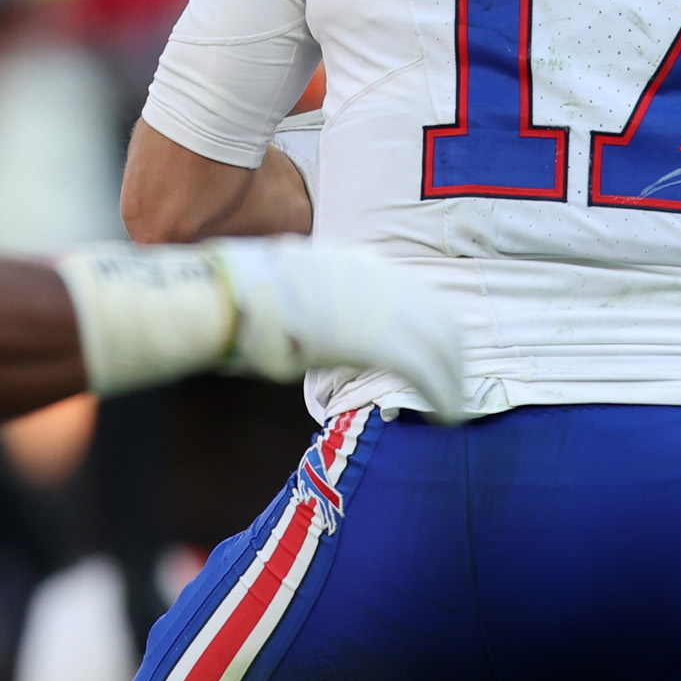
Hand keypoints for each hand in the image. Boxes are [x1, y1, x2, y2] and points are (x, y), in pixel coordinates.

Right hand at [205, 237, 469, 411]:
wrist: (225, 298)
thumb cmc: (246, 303)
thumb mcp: (297, 292)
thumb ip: (328, 305)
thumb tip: (333, 330)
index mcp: (360, 264)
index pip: (418, 296)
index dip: (436, 332)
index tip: (440, 360)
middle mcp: (377, 277)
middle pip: (439, 320)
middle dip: (454, 361)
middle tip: (455, 393)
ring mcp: (375, 304)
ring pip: (439, 346)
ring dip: (452, 383)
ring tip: (451, 413)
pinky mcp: (369, 337)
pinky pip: (421, 369)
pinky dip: (441, 394)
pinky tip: (445, 417)